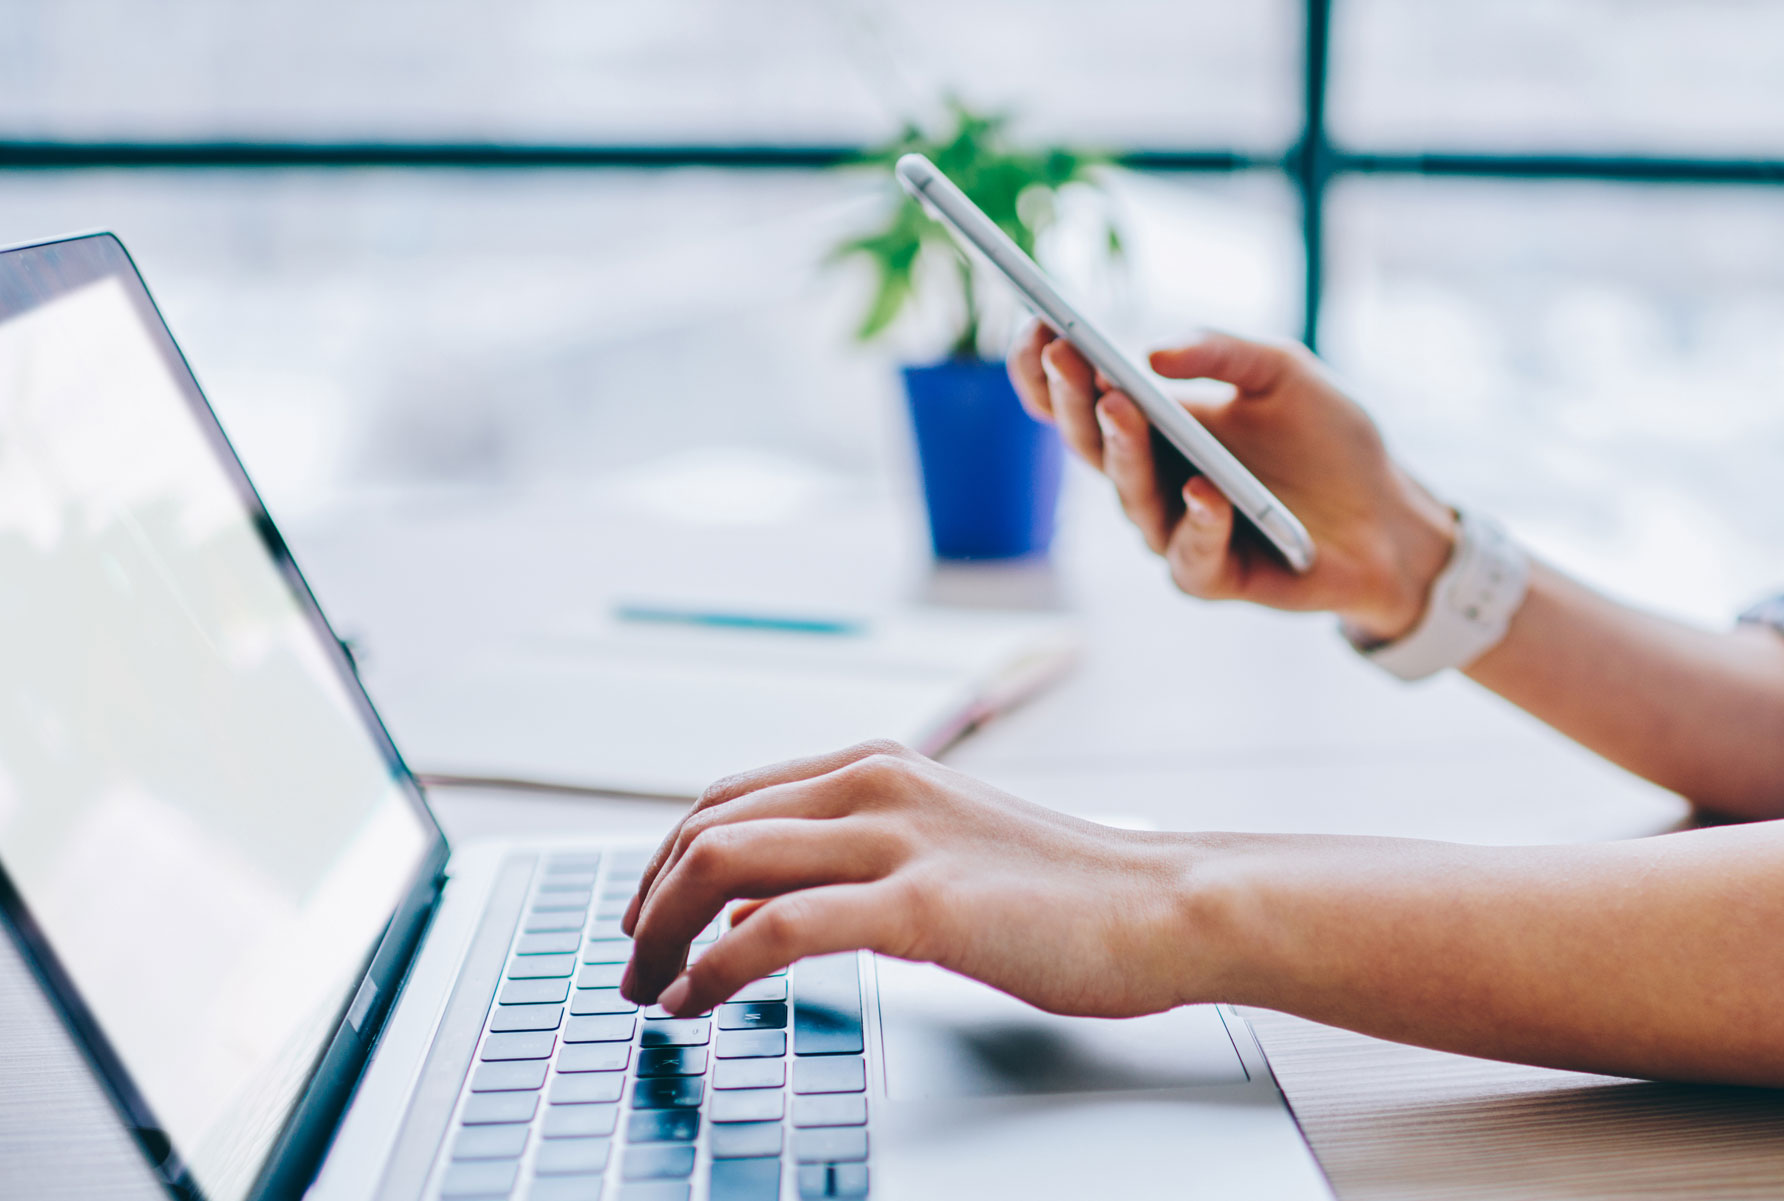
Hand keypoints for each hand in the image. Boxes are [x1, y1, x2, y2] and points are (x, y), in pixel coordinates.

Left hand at [618, 740, 1213, 1018]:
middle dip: (648, 899)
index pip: (730, 797)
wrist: (1166, 905)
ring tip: (649, 991)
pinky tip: (698, 1001)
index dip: (667, 857)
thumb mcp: (944, 846)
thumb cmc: (1066, 889)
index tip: (646, 914)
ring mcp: (896, 839)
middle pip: (709, 826)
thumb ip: (856, 859)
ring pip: (723, 863)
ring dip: (662, 932)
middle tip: (632, 963)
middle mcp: (875, 784)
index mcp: (880, 766)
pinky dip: (714, 968)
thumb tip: (757, 906)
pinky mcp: (919, 904)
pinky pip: (775, 929)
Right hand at [1007, 321, 1455, 642]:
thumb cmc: (1328, 441)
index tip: (1036, 322)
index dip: (1047, 368)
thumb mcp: (1283, 371)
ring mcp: (1178, 530)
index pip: (1080, 400)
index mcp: (1154, 428)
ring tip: (1118, 404)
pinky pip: (1192, 553)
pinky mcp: (1216, 575)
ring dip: (1121, 450)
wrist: (1391, 515)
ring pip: (1131, 497)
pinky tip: (1203, 489)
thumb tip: (1153, 352)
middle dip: (1070, 396)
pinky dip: (1197, 521)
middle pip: (1089, 445)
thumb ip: (1223, 351)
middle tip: (1063, 350)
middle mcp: (1152, 481)